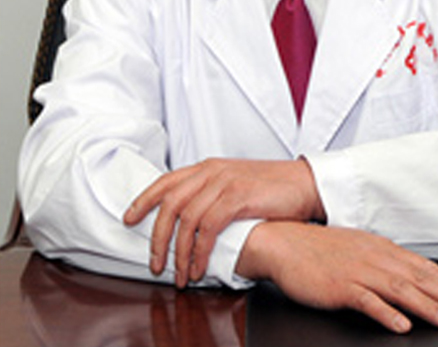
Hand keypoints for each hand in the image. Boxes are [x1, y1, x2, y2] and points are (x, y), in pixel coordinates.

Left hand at [123, 158, 323, 286]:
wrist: (304, 184)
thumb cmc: (273, 188)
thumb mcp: (235, 183)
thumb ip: (211, 194)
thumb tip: (188, 220)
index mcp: (208, 167)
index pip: (166, 181)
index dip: (143, 200)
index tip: (129, 218)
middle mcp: (212, 171)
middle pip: (170, 203)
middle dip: (157, 238)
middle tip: (155, 263)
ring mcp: (225, 182)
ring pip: (186, 218)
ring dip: (179, 252)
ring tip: (181, 274)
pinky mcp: (238, 196)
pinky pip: (208, 228)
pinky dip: (199, 251)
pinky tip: (200, 266)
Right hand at [236, 221, 437, 333]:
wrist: (283, 241)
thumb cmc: (319, 249)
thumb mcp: (358, 249)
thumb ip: (384, 262)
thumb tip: (411, 277)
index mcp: (380, 248)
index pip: (423, 266)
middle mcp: (374, 256)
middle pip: (418, 277)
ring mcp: (357, 270)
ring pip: (399, 288)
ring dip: (426, 306)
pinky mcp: (339, 285)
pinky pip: (366, 300)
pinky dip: (386, 312)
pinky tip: (401, 324)